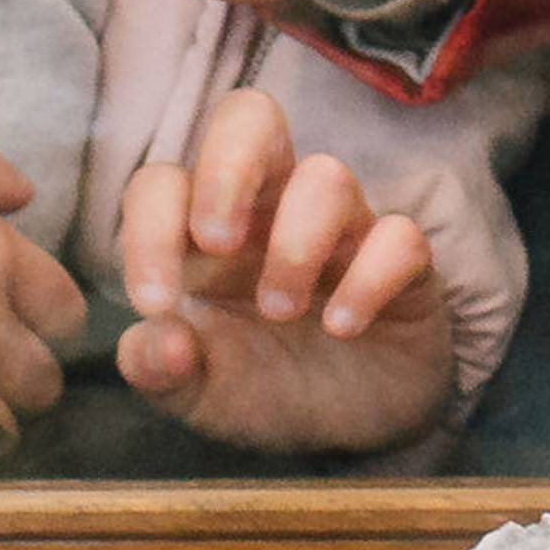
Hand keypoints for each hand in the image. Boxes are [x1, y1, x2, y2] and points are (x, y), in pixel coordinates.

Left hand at [114, 84, 450, 454]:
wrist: (349, 433)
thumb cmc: (262, 388)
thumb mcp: (197, 396)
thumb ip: (158, 371)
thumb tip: (153, 339)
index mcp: (206, 233)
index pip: (163, 183)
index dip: (147, 228)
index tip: (153, 302)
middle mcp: (271, 212)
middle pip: (250, 117)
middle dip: (227, 169)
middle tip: (218, 244)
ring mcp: (340, 229)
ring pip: (327, 175)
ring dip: (296, 244)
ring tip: (281, 311)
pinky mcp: (401, 263)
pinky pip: (400, 235)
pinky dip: (369, 278)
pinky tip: (344, 328)